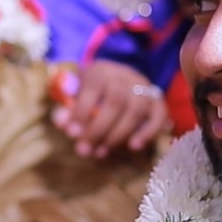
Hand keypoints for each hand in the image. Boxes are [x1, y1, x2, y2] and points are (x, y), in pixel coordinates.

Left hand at [51, 60, 169, 157]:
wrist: (115, 79)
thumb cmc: (89, 91)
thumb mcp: (74, 94)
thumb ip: (67, 108)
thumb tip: (62, 124)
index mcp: (101, 70)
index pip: (93, 87)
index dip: (82, 111)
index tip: (71, 133)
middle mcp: (125, 76)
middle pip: (116, 101)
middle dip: (98, 129)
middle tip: (83, 150)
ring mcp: (144, 87)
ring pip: (137, 110)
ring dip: (118, 135)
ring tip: (100, 152)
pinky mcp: (157, 101)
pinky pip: (160, 115)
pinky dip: (148, 132)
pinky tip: (133, 146)